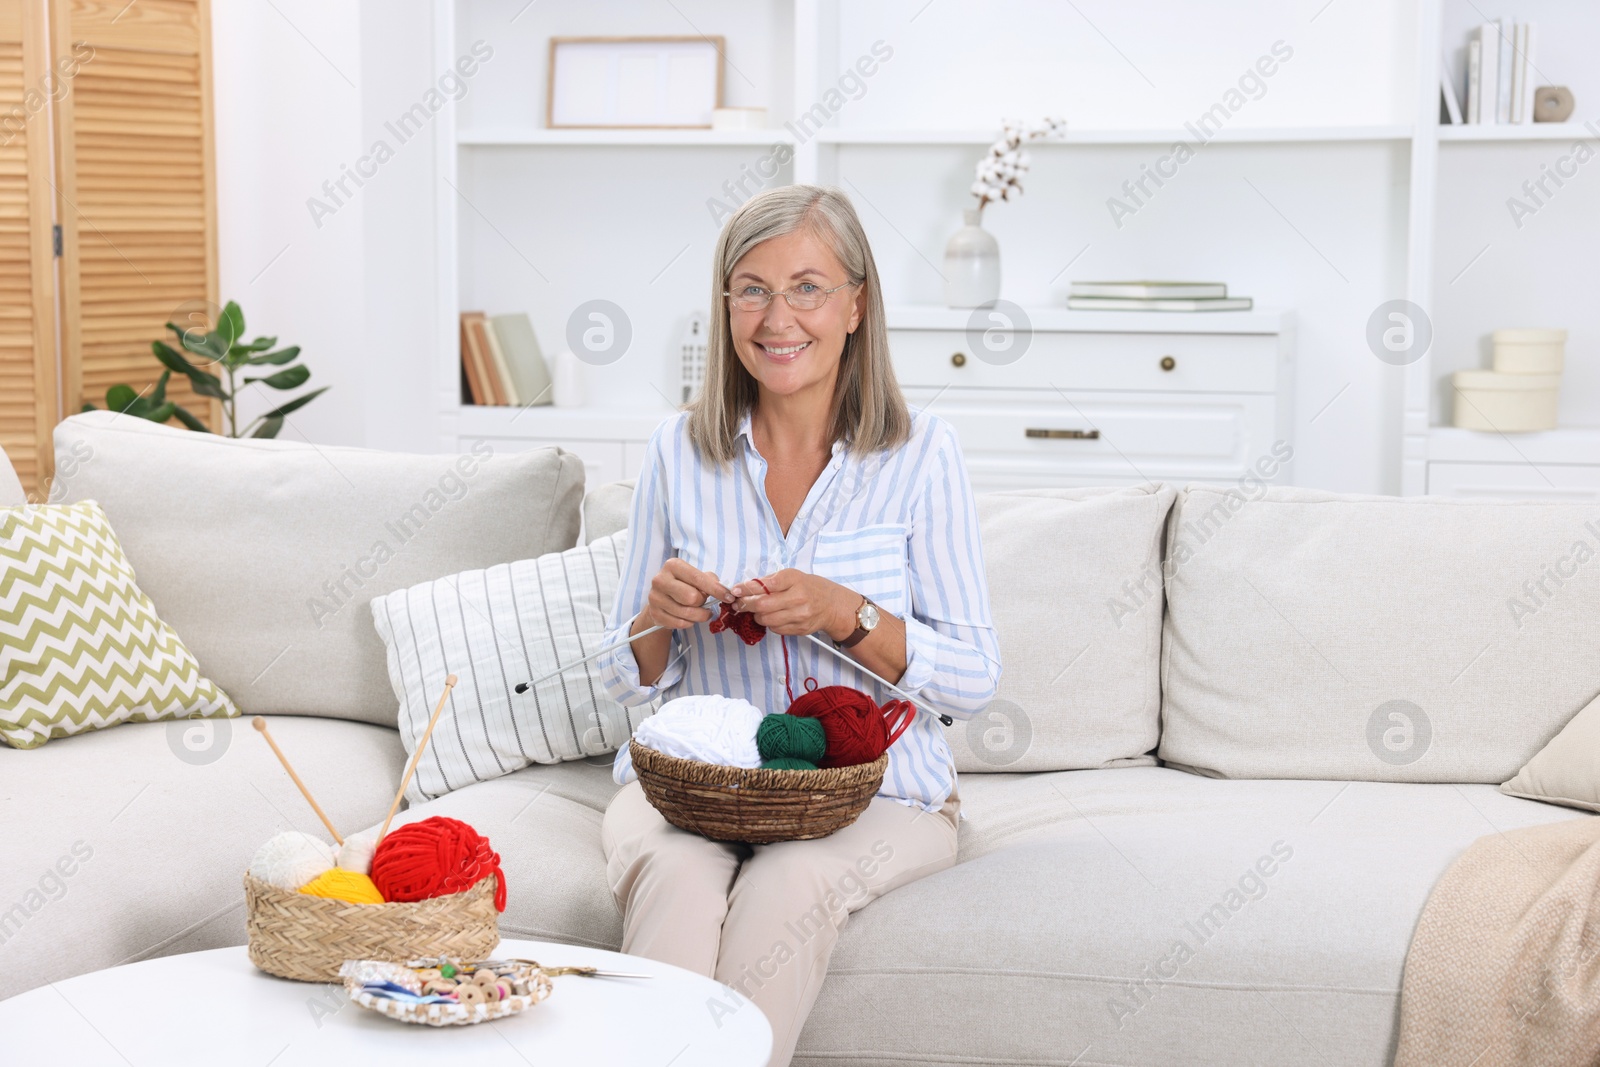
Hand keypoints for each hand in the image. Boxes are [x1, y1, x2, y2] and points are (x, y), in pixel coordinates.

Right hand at [641, 558, 733, 630]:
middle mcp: (660, 580)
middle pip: (692, 597)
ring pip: (687, 613)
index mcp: (672, 566)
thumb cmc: (682, 585)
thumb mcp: (695, 577)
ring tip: (700, 612)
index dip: (716, 590)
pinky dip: (689, 623)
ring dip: (699, 615)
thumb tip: (723, 589)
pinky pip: (680, 623)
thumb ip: (709, 579)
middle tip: (703, 602)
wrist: (660, 599)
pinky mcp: (655, 614)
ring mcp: (655, 598)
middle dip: (703, 602)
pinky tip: (688, 617)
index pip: (698, 578)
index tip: (729, 597)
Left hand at [728, 569, 857, 639]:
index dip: (747, 588)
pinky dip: (768, 623)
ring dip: (756, 616)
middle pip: (762, 605)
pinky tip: (771, 617)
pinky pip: (775, 629)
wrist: (832, 605)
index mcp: (794, 580)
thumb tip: (746, 587)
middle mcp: (798, 598)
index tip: (735, 590)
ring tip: (756, 611)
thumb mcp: (792, 576)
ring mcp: (799, 615)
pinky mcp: (799, 629)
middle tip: (739, 604)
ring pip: (766, 619)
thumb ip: (770, 581)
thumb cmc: (809, 587)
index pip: (765, 585)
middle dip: (746, 605)